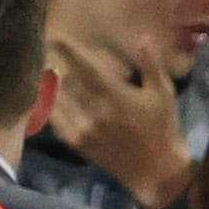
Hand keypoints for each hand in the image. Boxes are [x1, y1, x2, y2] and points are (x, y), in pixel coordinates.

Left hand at [46, 36, 193, 208]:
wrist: (156, 172)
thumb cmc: (163, 130)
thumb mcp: (164, 95)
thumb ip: (151, 65)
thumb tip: (143, 38)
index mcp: (116, 96)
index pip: (85, 66)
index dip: (69, 49)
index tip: (55, 36)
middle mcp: (95, 110)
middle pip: (67, 79)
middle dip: (55, 61)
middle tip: (45, 48)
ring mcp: (84, 127)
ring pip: (58, 97)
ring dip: (50, 81)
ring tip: (45, 68)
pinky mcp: (78, 142)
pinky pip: (56, 118)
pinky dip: (49, 104)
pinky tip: (47, 95)